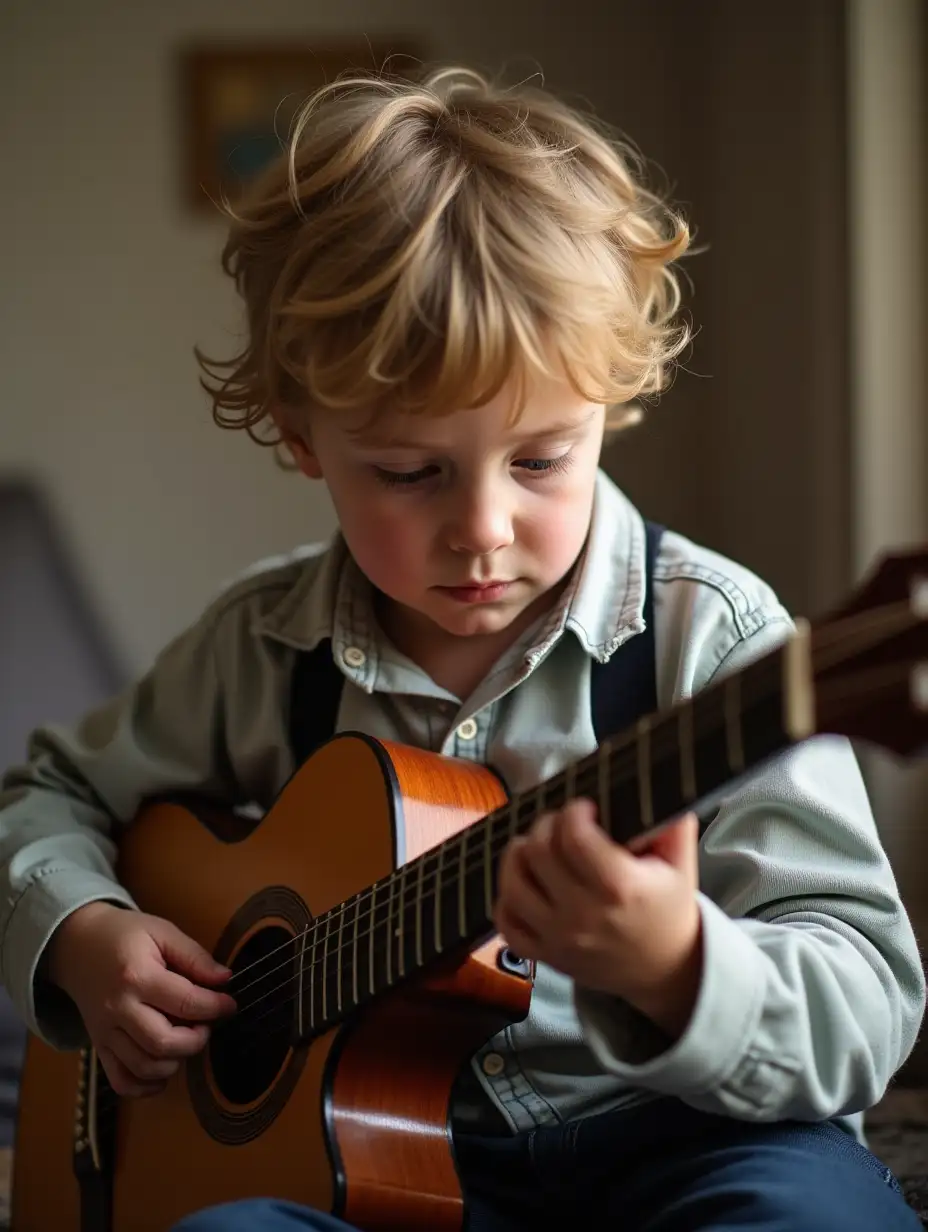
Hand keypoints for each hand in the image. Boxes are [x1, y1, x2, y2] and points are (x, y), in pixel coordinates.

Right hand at [46, 901, 235, 1097]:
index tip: (229, 1004)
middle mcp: (118, 1009)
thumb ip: (195, 956)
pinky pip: (121, 1081)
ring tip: (185, 1040)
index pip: (185, 1002)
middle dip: (197, 1039)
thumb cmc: (124, 935)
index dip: (215, 1007)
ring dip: (176, 1062)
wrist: (77, 945)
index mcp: (137, 976)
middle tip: (206, 1024)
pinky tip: (164, 1069)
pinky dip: (146, 1086)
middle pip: (164, 1042)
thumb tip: (224, 979)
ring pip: (145, 1067)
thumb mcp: (162, 932)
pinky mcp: (99, 1047)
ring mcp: (105, 1032)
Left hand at [494, 801, 702, 1037]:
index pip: (574, 837)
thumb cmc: (668, 909)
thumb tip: (661, 784)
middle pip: (539, 852)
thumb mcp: (680, 864)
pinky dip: (507, 897)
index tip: (584, 809)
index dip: (573, 812)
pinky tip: (526, 882)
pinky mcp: (544, 955)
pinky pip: (505, 921)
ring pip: (513, 883)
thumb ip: (672, 823)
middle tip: (561, 825)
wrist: (664, 970)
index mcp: (620, 888)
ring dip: (519, 855)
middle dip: (546, 826)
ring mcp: (559, 938)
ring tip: (537, 847)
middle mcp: (584, 915)